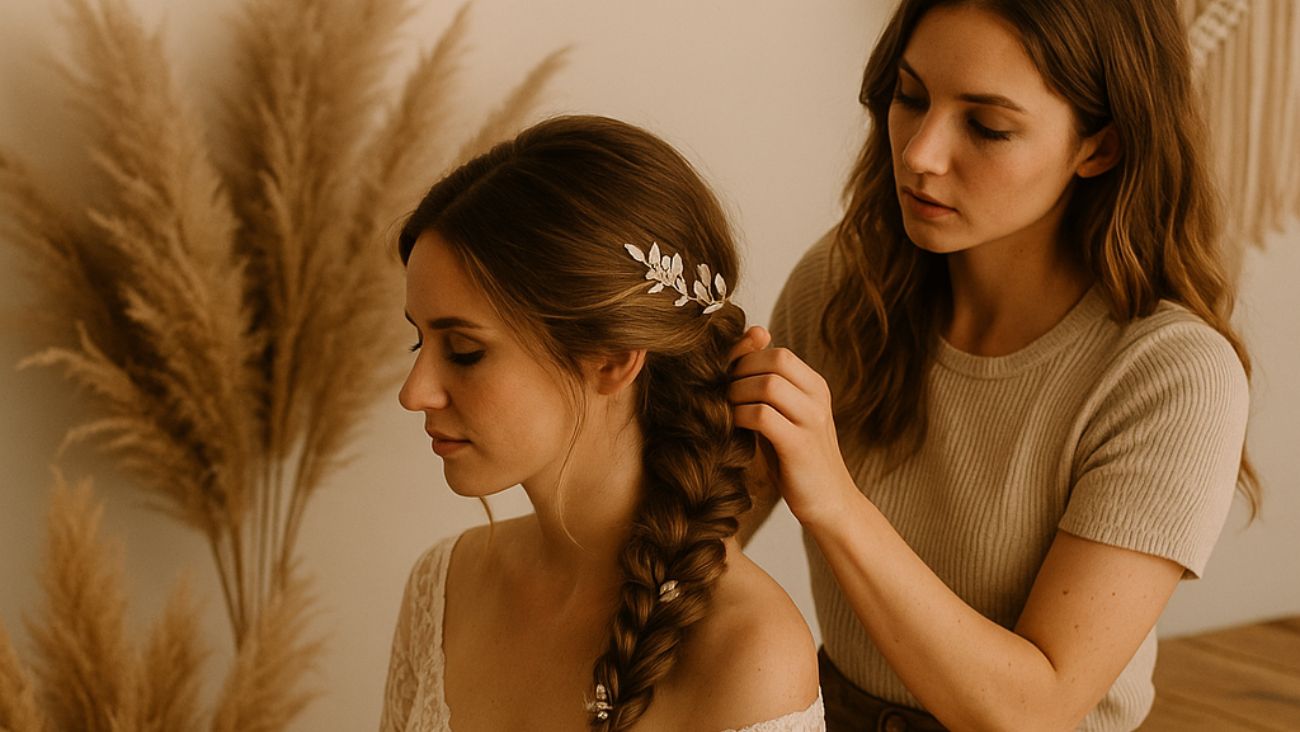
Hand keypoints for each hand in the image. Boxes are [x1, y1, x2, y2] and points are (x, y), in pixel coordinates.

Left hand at [728, 328, 857, 529]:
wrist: (830, 504)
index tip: (726, 381)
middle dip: (740, 373)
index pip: (778, 353)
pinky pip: (763, 416)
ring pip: (768, 384)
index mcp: (815, 386)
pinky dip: (740, 416)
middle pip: (774, 360)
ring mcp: (812, 420)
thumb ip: (764, 392)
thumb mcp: (782, 418)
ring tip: (725, 410)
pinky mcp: (800, 445)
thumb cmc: (796, 461)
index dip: (746, 360)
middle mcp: (818, 397)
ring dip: (737, 394)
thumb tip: (731, 361)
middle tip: (721, 394)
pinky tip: (732, 428)